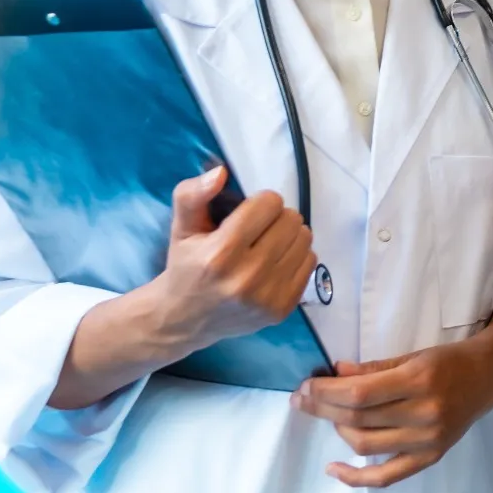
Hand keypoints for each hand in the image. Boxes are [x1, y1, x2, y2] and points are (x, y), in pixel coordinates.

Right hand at [151, 166, 315, 351]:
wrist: (184, 320)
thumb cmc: (186, 267)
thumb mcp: (181, 227)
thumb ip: (193, 195)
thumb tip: (221, 172)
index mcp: (221, 253)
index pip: (269, 204)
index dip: (259, 203)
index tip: (247, 214)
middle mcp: (247, 277)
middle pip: (291, 219)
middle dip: (276, 217)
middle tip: (258, 230)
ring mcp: (267, 297)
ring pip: (305, 239)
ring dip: (289, 236)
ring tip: (267, 244)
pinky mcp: (282, 309)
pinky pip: (311, 262)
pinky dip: (296, 257)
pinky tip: (274, 263)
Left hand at [291, 322, 492, 486]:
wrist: (488, 377)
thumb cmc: (449, 360)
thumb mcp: (412, 355)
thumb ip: (374, 368)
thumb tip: (336, 374)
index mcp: (419, 380)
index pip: (361, 393)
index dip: (327, 392)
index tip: (306, 386)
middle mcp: (424, 413)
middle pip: (359, 418)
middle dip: (323, 408)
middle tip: (302, 398)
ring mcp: (427, 440)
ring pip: (366, 444)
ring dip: (337, 430)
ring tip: (329, 416)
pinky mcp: (430, 457)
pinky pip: (386, 476)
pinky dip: (356, 477)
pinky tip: (334, 469)